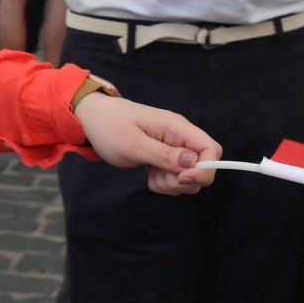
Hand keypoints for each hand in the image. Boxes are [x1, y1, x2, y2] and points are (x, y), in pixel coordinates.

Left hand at [74, 95, 220, 194]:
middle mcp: (179, 136)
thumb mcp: (133, 144)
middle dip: (184, 181)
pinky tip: (148, 173)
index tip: (182, 178)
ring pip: (189, 176)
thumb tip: (194, 163)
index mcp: (176, 127)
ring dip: (172, 183)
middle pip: (203, 167)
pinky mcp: (165, 157)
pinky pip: (175, 178)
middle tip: (158, 175)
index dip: (205, 169)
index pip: (211, 149)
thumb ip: (164, 155)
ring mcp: (173, 147)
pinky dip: (164, 182)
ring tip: (149, 172)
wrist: (92, 119)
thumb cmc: (109, 126)